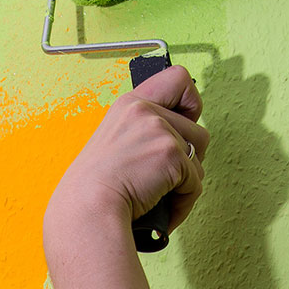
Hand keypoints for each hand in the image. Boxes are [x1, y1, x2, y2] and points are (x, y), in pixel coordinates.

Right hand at [48, 65, 207, 234]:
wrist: (88, 208)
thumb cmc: (95, 189)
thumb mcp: (115, 143)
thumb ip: (144, 133)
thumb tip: (182, 145)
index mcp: (129, 104)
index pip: (178, 79)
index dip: (190, 103)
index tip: (183, 123)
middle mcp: (144, 110)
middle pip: (197, 130)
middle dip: (188, 157)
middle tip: (164, 175)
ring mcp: (158, 129)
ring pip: (200, 155)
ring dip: (187, 179)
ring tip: (161, 194)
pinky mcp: (170, 153)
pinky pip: (196, 182)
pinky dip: (183, 201)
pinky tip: (162, 207)